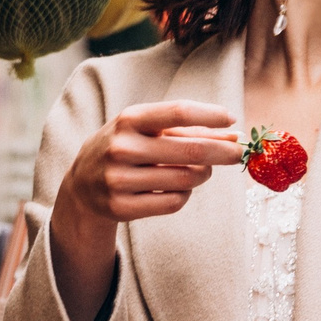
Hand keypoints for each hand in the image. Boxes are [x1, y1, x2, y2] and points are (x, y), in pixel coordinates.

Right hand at [49, 103, 240, 320]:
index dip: (209, 116)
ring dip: (203, 175)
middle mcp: (121, 148)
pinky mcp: (121, 207)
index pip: (178, 112)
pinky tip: (178, 189)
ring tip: (200, 171)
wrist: (82, 184)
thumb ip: (184, 130)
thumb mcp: (145, 130)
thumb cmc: (125, 148)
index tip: (230, 120)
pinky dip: (184, 195)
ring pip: (186, 180)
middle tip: (239, 153)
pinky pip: (174, 202)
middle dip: (223, 152)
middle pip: (191, 151)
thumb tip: (231, 136)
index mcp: (128, 120)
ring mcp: (119, 179)